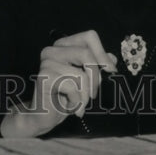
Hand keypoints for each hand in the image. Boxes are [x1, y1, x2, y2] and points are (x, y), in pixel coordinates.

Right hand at [1, 30, 117, 138]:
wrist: (43, 117)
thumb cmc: (64, 97)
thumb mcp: (85, 81)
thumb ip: (96, 67)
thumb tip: (112, 58)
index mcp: (63, 46)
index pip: (89, 37)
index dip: (102, 53)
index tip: (110, 71)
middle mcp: (53, 50)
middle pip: (86, 54)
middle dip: (95, 78)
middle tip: (94, 94)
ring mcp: (47, 63)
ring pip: (80, 75)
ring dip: (85, 96)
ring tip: (78, 104)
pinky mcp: (44, 77)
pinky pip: (72, 87)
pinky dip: (76, 102)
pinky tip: (70, 107)